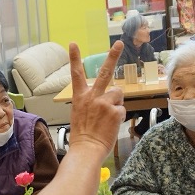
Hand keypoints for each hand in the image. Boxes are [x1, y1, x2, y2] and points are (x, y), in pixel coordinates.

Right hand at [66, 41, 124, 156]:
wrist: (86, 150)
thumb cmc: (83, 136)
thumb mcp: (79, 114)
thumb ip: (90, 102)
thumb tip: (105, 98)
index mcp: (80, 97)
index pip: (76, 74)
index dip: (74, 58)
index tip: (73, 44)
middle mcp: (92, 96)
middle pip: (104, 72)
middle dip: (113, 56)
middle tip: (120, 44)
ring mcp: (104, 103)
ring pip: (118, 94)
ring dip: (116, 103)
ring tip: (108, 117)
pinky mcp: (114, 111)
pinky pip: (122, 110)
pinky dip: (119, 117)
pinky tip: (110, 125)